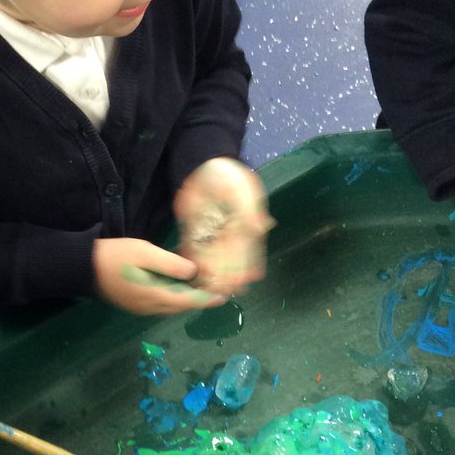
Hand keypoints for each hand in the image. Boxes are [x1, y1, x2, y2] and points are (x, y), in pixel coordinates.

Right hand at [93, 237, 226, 314]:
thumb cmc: (114, 257)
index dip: (208, 298)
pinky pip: (160, 303)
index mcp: (156, 296)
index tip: (224, 295)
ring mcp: (141, 308)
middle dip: (199, 297)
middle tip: (214, 284)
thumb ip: (171, 264)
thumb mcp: (145, 253)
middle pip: (182, 305)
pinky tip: (176, 282)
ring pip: (171, 305)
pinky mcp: (134, 304)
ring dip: (186, 297)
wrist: (82, 268)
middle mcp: (151, 307)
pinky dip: (173, 295)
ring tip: (199, 283)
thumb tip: (194, 272)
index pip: (189, 301)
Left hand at [173, 158, 272, 294]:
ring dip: (210, 273)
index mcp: (243, 226)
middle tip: (226, 291)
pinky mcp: (193, 229)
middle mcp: (227, 233)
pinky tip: (193, 274)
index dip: (247, 266)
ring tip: (210, 288)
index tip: (247, 281)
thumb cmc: (230, 175)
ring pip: (211, 257)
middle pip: (228, 258)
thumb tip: (262, 227)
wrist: (204, 163)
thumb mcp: (244, 189)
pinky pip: (193, 247)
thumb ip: (251, 208)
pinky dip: (193, 260)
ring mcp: (210, 232)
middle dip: (228, 275)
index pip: (246, 250)